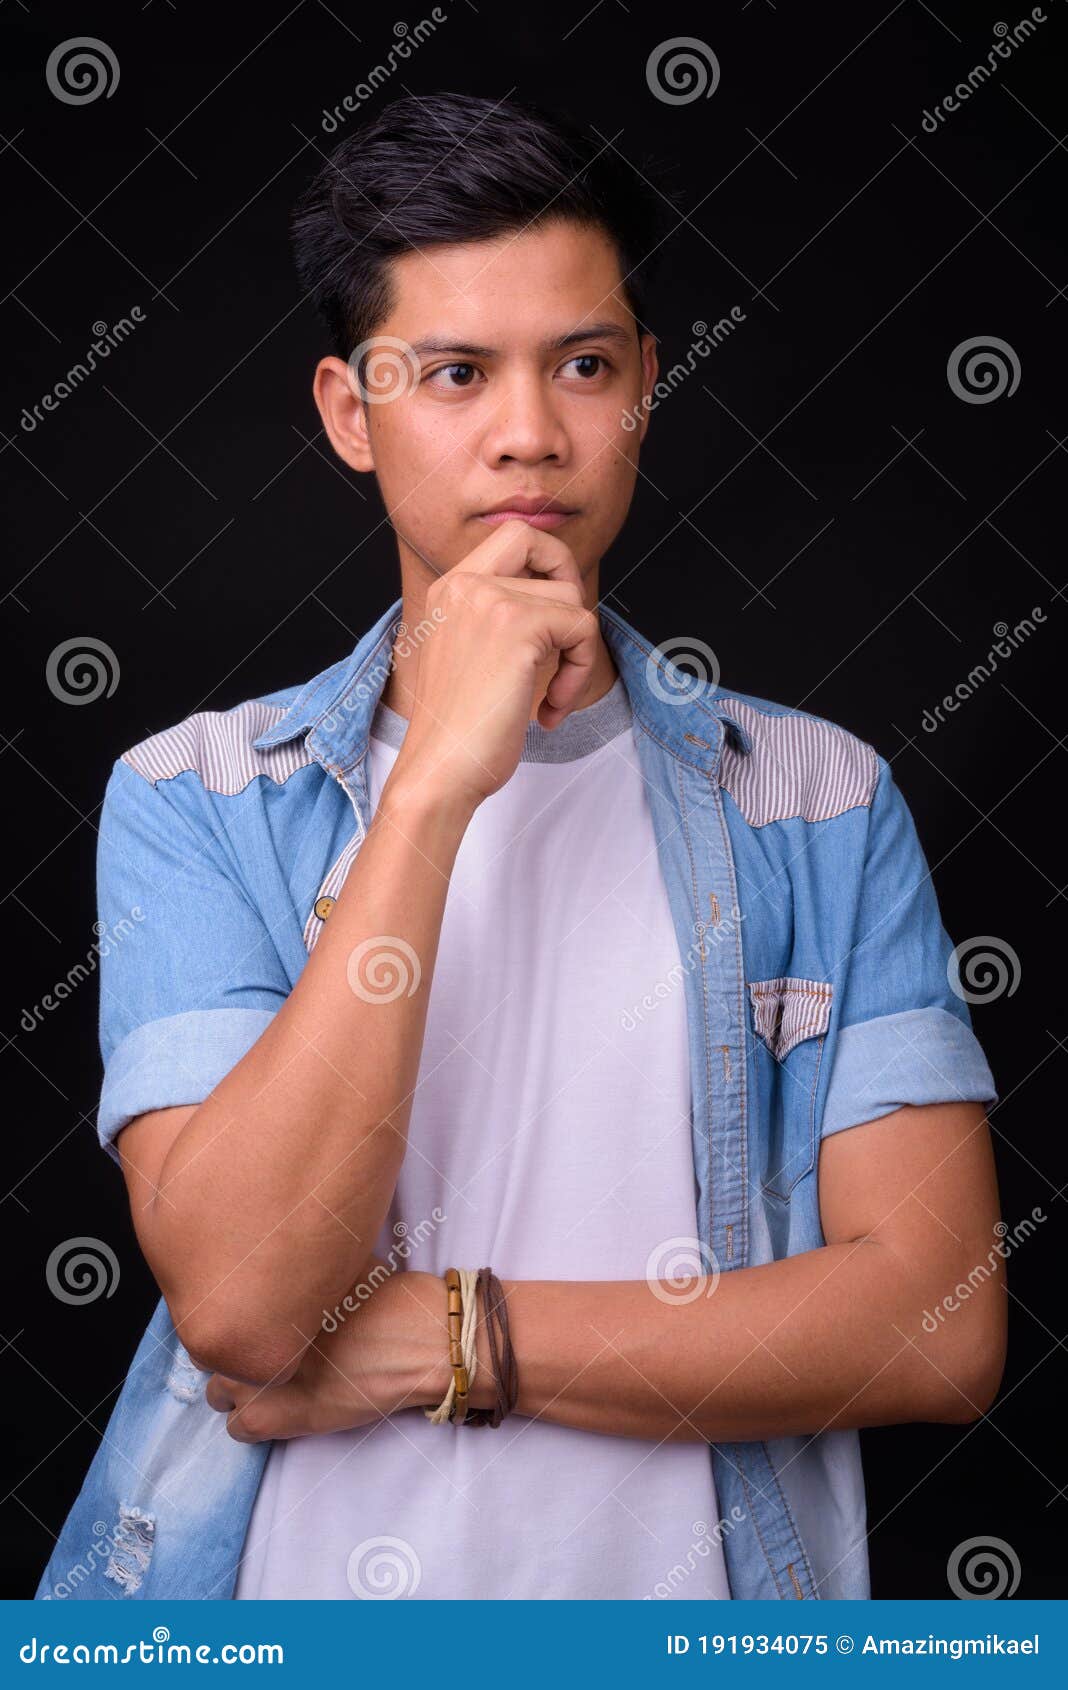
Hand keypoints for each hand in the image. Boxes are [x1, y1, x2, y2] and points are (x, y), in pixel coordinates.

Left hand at [205, 1266, 449, 1442]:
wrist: (417, 1340)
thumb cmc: (385, 1296)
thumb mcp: (338, 1259)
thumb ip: (299, 1267)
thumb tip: (283, 1258)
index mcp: (261, 1295)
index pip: (217, 1305)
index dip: (239, 1316)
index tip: (256, 1321)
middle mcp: (247, 1333)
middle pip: (211, 1348)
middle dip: (235, 1350)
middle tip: (268, 1352)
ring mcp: (254, 1379)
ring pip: (217, 1392)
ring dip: (240, 1387)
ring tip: (275, 1383)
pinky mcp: (270, 1419)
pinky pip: (236, 1429)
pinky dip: (253, 1422)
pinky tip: (285, 1409)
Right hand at [382, 521, 601, 814]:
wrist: (438, 771)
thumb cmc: (457, 732)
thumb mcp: (470, 657)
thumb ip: (498, 621)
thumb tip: (559, 601)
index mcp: (447, 590)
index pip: (511, 535)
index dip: (545, 562)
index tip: (552, 616)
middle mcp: (463, 584)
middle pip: (541, 544)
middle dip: (568, 583)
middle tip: (566, 638)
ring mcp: (488, 599)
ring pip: (570, 598)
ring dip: (575, 653)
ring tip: (549, 697)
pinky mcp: (517, 625)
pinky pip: (583, 629)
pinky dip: (579, 674)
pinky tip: (549, 710)